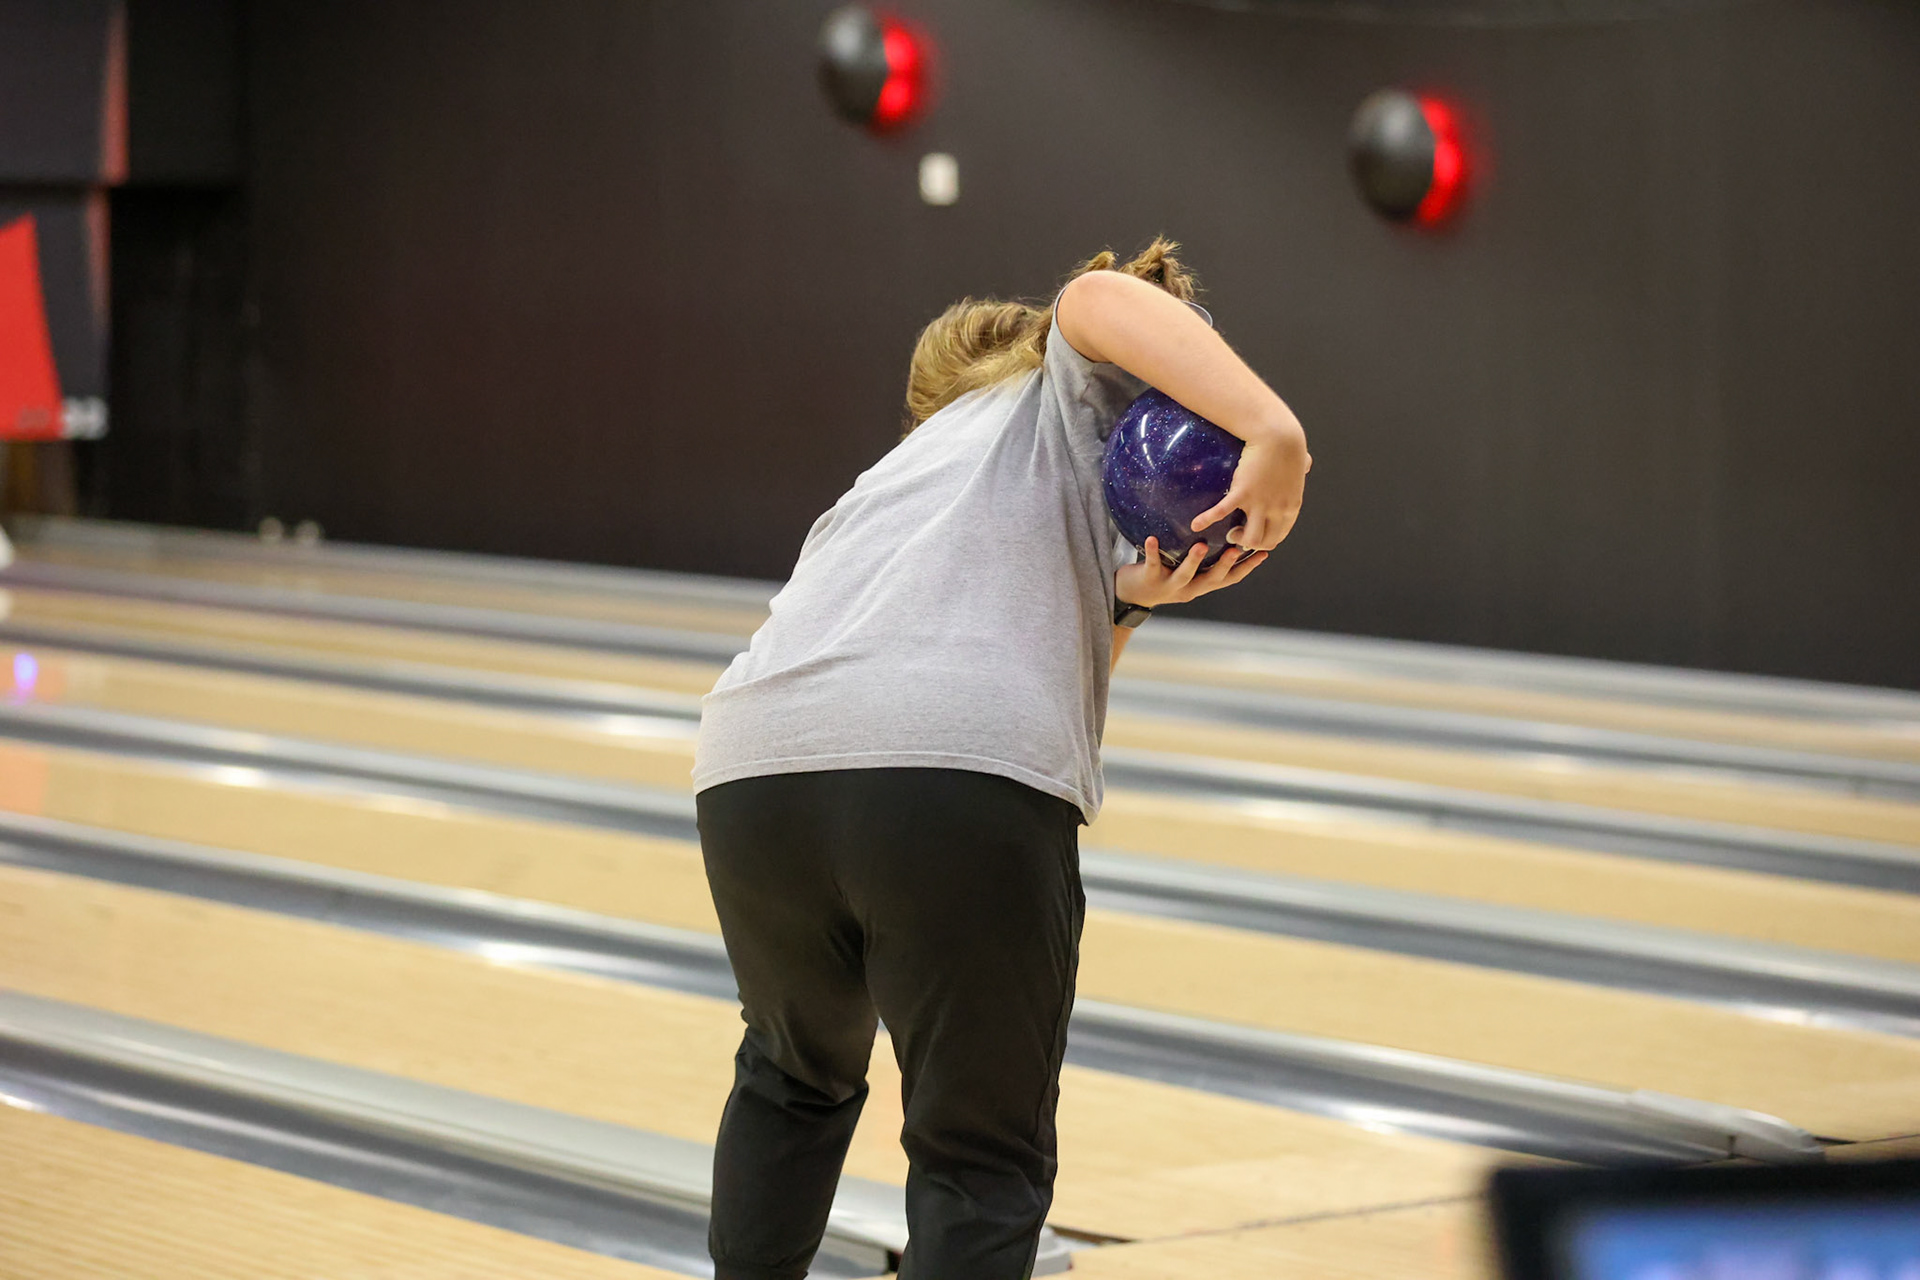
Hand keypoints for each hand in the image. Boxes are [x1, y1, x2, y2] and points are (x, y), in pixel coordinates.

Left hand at [1115, 537, 1269, 609]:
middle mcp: (1188, 589)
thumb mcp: (1187, 570)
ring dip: (1194, 560)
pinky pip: (1152, 564)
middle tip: (1238, 549)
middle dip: (1226, 565)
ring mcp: (1169, 585)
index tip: (1265, 553)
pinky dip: (1153, 551)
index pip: (1230, 578)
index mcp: (1200, 585)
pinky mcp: (1149, 579)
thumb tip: (1222, 530)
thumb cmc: (1163, 575)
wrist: (1130, 595)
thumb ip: (1204, 558)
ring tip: (1201, 545)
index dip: (1247, 567)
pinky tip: (1152, 538)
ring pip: (1185, 575)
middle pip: (1212, 580)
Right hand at [1190, 423, 1310, 551]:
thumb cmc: (1289, 444)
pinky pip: (1222, 512)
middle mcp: (1277, 510)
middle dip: (1251, 544)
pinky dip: (1206, 520)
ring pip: (1250, 539)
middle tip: (1239, 535)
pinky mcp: (1242, 492)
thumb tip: (1306, 463)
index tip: (1254, 536)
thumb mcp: (1300, 463)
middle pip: (1265, 542)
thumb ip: (1302, 468)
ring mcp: (1260, 503)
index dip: (1265, 541)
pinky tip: (1195, 525)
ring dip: (1238, 539)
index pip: (1278, 536)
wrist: (1278, 434)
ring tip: (1230, 533)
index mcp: (1290, 506)